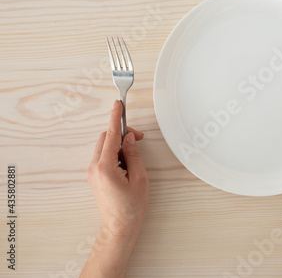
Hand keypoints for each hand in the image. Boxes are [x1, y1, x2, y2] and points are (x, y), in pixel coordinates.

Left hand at [87, 99, 149, 237]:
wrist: (119, 226)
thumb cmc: (131, 206)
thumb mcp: (140, 178)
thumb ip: (134, 154)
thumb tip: (130, 138)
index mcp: (106, 167)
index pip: (111, 135)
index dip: (116, 118)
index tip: (118, 105)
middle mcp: (95, 167)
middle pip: (106, 138)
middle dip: (122, 134)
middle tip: (139, 139)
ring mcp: (92, 172)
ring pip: (105, 147)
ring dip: (119, 145)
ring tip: (134, 157)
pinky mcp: (95, 176)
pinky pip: (104, 156)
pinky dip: (115, 153)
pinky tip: (127, 164)